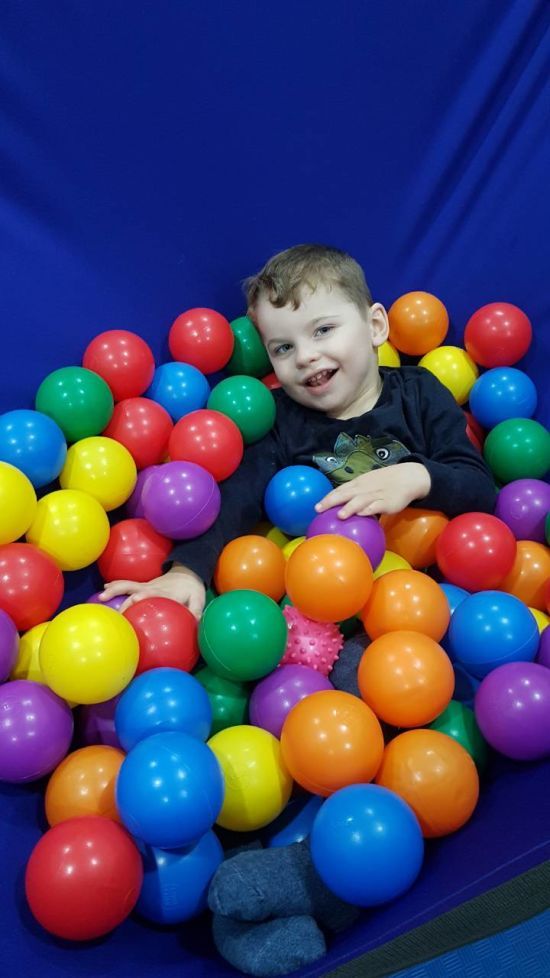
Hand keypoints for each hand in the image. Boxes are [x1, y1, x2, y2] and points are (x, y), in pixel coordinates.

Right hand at [99, 563, 206, 618]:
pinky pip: (127, 585)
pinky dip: (116, 586)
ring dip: (115, 589)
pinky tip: (105, 590)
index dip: (145, 597)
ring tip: (101, 596)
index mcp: (166, 592)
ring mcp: (147, 586)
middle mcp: (153, 588)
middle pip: (136, 591)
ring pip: (128, 585)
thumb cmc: (193, 589)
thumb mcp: (199, 599)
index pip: (154, 593)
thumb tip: (195, 625)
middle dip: (124, 599)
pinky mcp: (143, 586)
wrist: (188, 572)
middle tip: (113, 610)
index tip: (136, 601)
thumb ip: (196, 611)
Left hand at [315, 463, 430, 517]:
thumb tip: (341, 507)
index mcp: (358, 483)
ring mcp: (376, 495)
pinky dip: (369, 510)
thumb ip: (356, 494)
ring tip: (339, 515)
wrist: (407, 477)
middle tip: (319, 510)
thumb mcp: (368, 484)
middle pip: (345, 494)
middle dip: (331, 502)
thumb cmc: (384, 483)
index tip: (316, 507)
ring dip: (349, 507)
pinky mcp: (387, 502)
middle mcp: (364, 488)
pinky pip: (377, 506)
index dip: (328, 498)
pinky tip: (362, 515)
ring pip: (360, 501)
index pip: (340, 490)